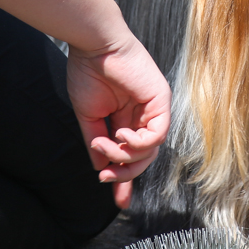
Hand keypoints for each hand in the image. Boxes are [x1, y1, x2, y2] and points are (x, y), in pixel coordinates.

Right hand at [67, 33, 170, 208]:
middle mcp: (144, 116)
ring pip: (150, 151)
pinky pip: (157, 135)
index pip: (133, 156)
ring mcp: (154, 109)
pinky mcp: (161, 101)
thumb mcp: (90, 118)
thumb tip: (101, 169)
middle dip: (123, 173)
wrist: (93, 46)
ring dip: (125, 156)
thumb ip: (98, 145)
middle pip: (143, 159)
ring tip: (106, 145)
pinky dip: (139, 143)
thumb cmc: (88, 72)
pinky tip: (122, 136)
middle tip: (104, 176)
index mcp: (128, 118)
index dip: (126, 180)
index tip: (119, 202)